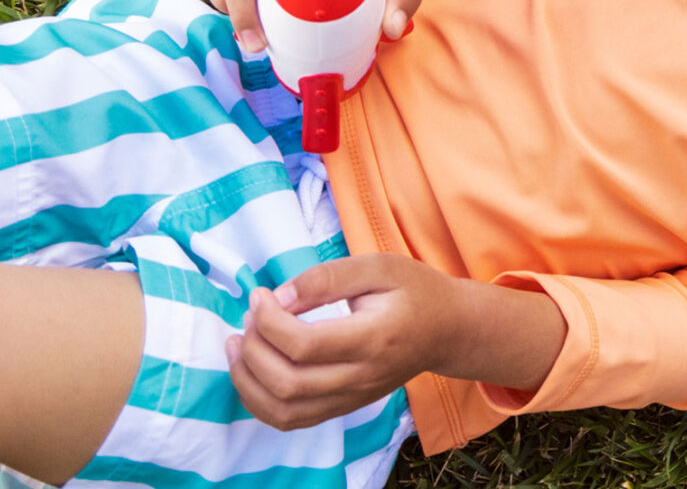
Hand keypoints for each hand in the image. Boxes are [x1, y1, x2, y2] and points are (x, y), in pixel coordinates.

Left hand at [227, 255, 452, 429]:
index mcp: (373, 338)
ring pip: (283, 411)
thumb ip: (327, 278)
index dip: (269, 321)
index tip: (261, 295)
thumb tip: (279, 297)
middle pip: (287, 383)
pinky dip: (260, 401)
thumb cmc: (415, 292)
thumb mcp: (379, 267)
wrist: (448, 332)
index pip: (304, 345)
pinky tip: (252, 371)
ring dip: (247, 382)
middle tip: (250, 317)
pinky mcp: (344, 407)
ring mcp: (352, 398)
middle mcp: (361, 377)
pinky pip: (291, 420)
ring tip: (238, 346)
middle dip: (253, 350)